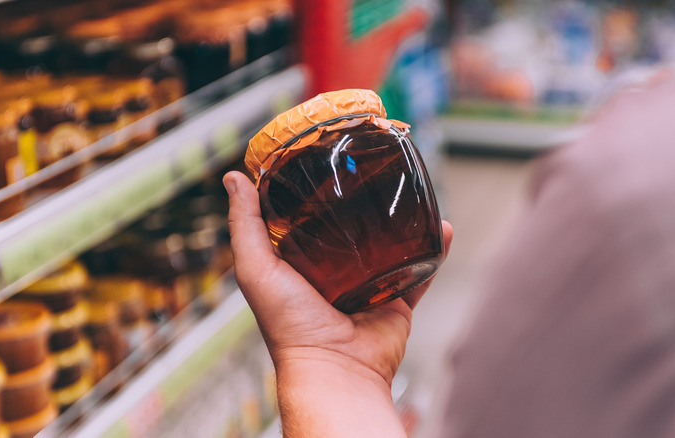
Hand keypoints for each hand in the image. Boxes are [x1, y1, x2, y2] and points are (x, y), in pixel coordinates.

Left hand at [224, 170, 452, 436]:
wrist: (336, 368)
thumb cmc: (289, 326)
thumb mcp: (256, 269)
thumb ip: (245, 225)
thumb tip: (233, 178)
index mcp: (299, 266)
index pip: (304, 221)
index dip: (311, 194)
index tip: (321, 160)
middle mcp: (334, 274)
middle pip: (351, 230)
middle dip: (362, 203)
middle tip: (372, 171)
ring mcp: (368, 286)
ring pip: (389, 246)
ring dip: (401, 221)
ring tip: (409, 191)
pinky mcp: (396, 300)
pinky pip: (419, 270)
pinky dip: (432, 250)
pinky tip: (441, 227)